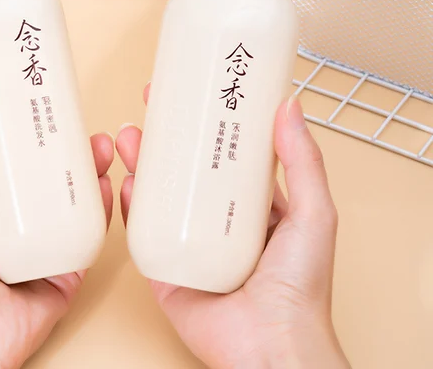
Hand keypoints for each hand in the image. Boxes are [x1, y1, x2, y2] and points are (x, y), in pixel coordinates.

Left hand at [0, 99, 113, 368]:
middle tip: (84, 129)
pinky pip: (88, 235)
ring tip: (101, 148)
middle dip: (71, 152)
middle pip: (50, 179)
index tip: (46, 113)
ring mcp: (43, 245)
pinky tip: (107, 185)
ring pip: (74, 202)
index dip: (31, 138)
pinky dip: (101, 210)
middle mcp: (16, 225)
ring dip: (91, 173)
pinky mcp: (65, 267)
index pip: (12, 165)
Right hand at [118, 86, 349, 368]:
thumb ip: (303, 162)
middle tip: (152, 107)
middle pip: (186, 169)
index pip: (227, 153)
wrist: (270, 349)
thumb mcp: (313, 213)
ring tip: (131, 136)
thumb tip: (289, 107)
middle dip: (166, 137)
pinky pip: (144, 232)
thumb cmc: (301, 289)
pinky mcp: (167, 267)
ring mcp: (191, 242)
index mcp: (253, 206)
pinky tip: (125, 183)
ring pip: (160, 195)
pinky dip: (131, 207)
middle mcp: (219, 220)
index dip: (209, 122)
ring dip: (142, 163)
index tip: (194, 95)